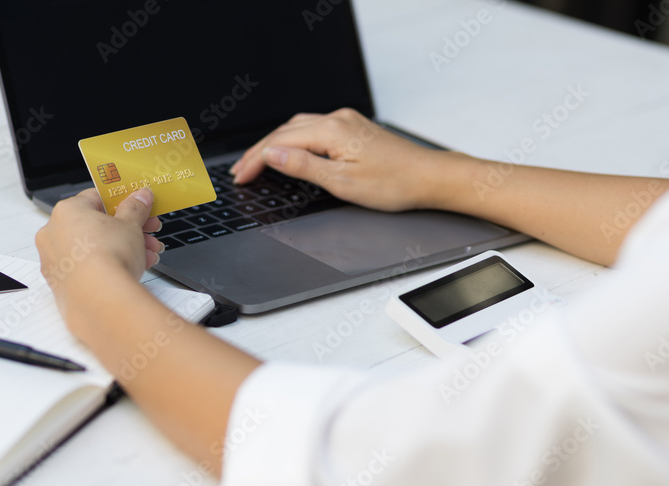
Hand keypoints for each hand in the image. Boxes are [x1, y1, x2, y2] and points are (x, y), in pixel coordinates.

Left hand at [35, 188, 163, 312]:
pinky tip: (130, 270)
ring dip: (122, 250)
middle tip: (146, 233)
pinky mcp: (60, 284)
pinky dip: (106, 268)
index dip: (122, 203)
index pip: (96, 198)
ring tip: (146, 256)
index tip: (137, 209)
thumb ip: (135, 208)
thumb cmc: (108, 258)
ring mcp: (54, 261)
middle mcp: (53, 234)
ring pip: (93, 249)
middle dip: (126, 230)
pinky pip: (86, 269)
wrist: (101, 299)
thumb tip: (139, 198)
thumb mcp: (131, 224)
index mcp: (66, 211)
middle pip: (96, 226)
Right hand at [229, 108, 467, 211]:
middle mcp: (338, 119)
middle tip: (240, 172)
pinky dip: (293, 139)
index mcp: (332, 131)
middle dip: (259, 151)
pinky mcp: (353, 127)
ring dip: (275, 143)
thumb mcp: (342, 182)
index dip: (256, 160)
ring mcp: (346, 120)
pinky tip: (288, 150)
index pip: (281, 142)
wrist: (428, 178)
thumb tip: (272, 154)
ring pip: (298, 127)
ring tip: (257, 162)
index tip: (240, 176)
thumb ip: (303, 166)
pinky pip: (313, 127)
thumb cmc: (394, 184)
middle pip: (285, 131)